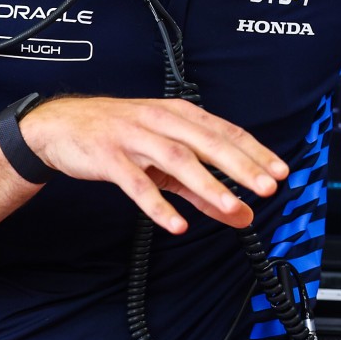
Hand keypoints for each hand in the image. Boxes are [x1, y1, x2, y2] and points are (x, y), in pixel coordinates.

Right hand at [18, 97, 288, 232]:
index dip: (256, 152)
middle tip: (267, 186)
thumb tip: (242, 213)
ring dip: (206, 183)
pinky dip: (157, 204)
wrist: (59, 125)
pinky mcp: (109, 157)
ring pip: (177, 160)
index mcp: (180, 115)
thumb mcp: (165, 159)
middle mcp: (161, 122)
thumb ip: (203, 188)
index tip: (281, 172)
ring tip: (230, 204)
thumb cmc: (120, 136)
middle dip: (240, 166)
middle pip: (208, 143)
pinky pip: (136, 183)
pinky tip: (176, 224)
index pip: (226, 133)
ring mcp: (135, 138)